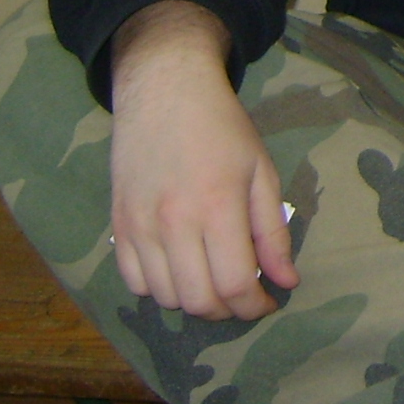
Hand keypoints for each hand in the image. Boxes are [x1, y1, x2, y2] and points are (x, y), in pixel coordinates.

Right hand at [106, 1, 296, 321]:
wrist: (164, 92)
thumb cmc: (223, 128)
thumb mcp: (261, 171)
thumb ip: (272, 232)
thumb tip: (286, 282)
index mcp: (217, 207)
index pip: (235, 284)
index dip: (255, 306)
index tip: (268, 304)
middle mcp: (173, 224)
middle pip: (198, 301)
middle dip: (227, 310)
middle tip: (243, 296)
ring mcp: (139, 228)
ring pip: (166, 298)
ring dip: (194, 301)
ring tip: (214, 282)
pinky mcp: (117, 227)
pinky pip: (135, 283)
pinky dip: (160, 289)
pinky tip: (180, 271)